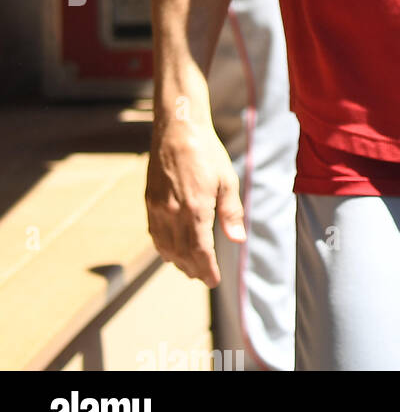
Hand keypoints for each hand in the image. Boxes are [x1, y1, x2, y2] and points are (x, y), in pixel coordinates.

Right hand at [145, 112, 242, 286]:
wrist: (178, 130)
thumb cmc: (207, 153)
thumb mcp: (227, 180)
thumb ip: (231, 212)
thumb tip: (238, 239)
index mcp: (195, 209)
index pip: (199, 251)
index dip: (206, 269)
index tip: (213, 281)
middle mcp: (173, 213)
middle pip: (181, 253)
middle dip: (193, 269)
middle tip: (203, 277)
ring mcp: (158, 208)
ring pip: (165, 246)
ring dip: (177, 261)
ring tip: (189, 268)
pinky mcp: (149, 201)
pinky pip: (154, 234)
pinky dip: (163, 247)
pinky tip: (171, 250)